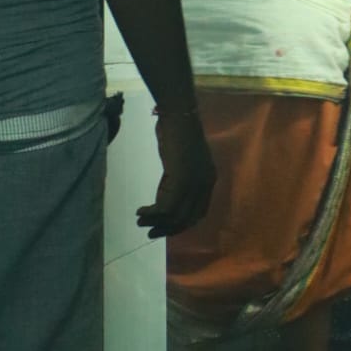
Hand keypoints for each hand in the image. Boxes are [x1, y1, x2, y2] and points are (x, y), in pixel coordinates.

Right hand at [137, 112, 215, 238]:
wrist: (177, 116)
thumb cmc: (177, 133)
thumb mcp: (182, 161)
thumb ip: (179, 179)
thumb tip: (166, 197)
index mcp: (209, 180)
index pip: (199, 213)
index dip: (182, 224)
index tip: (166, 229)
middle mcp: (205, 185)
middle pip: (188, 218)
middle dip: (169, 229)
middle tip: (151, 234)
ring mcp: (194, 183)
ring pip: (175, 215)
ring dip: (157, 222)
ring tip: (142, 222)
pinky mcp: (181, 180)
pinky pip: (166, 207)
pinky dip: (152, 213)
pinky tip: (141, 211)